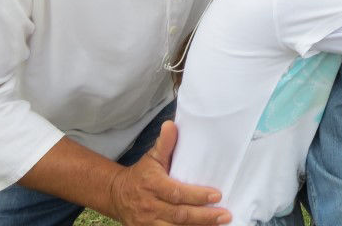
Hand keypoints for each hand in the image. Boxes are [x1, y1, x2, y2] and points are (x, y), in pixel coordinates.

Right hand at [110, 122, 229, 224]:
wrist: (116, 195)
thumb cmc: (141, 174)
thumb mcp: (151, 157)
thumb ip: (164, 144)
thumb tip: (171, 125)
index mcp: (152, 185)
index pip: (176, 193)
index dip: (197, 196)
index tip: (217, 195)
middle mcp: (150, 206)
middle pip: (179, 215)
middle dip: (204, 216)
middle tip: (225, 215)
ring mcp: (148, 223)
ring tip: (219, 224)